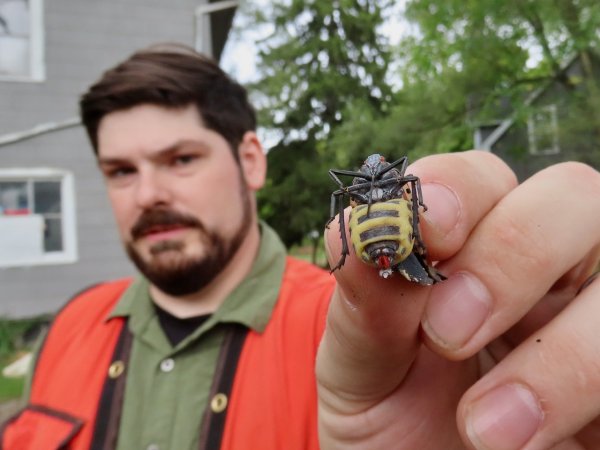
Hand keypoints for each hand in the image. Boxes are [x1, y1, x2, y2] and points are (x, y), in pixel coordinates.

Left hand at [317, 151, 599, 449]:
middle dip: (513, 254)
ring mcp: (592, 320)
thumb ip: (365, 306)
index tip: (424, 239)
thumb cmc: (390, 424)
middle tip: (448, 335)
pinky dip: (591, 392)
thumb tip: (360, 227)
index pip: (481, 179)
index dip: (457, 191)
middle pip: (574, 196)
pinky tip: (528, 444)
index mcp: (470, 251)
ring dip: (565, 352)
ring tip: (483, 430)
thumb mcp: (362, 370)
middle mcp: (544, 272)